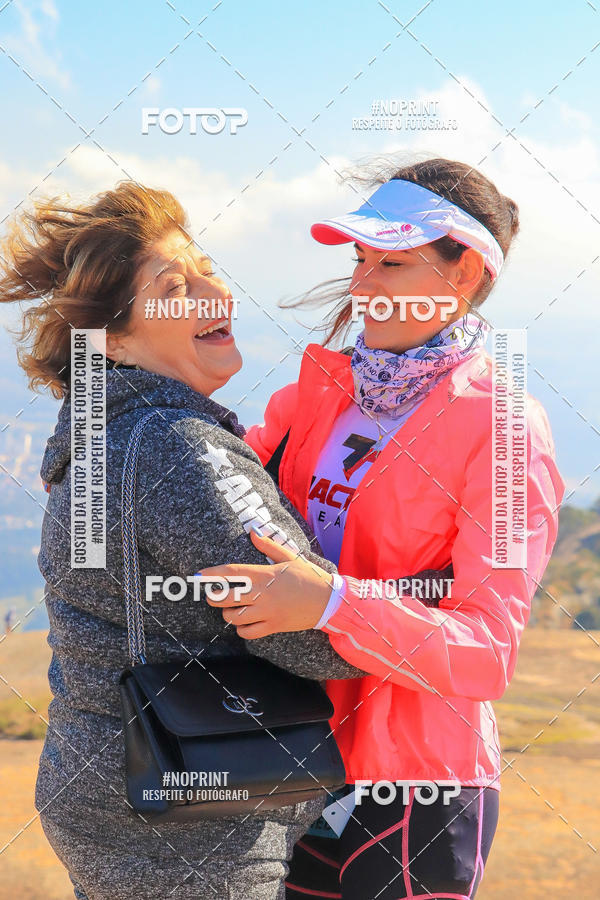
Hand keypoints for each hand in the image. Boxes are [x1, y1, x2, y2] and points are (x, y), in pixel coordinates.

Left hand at [199, 530, 332, 638]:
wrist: (328, 601)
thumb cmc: (308, 576)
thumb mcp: (290, 556)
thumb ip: (269, 546)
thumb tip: (253, 532)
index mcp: (264, 574)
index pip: (232, 572)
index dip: (212, 574)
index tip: (199, 575)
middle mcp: (262, 594)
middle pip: (226, 597)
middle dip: (214, 597)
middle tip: (213, 595)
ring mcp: (267, 612)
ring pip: (234, 617)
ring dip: (228, 614)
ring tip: (230, 609)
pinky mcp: (273, 626)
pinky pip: (248, 632)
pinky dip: (242, 629)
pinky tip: (244, 623)